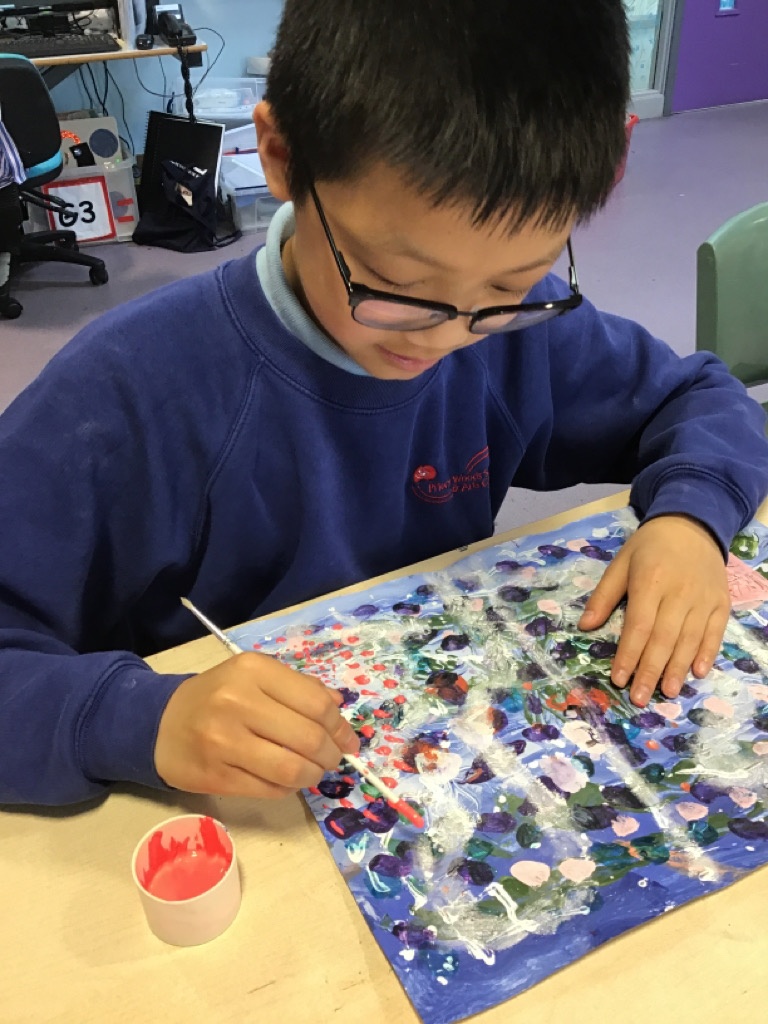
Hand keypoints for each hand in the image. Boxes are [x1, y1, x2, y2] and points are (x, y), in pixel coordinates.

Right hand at [154, 652, 359, 797]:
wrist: (160, 724)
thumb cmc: (216, 696)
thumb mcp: (253, 677)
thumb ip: (297, 688)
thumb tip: (338, 708)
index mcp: (252, 670)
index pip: (315, 703)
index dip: (340, 726)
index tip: (348, 740)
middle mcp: (237, 702)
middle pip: (308, 738)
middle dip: (331, 755)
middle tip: (334, 759)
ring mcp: (224, 741)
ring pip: (292, 769)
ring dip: (313, 775)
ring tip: (314, 772)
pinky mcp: (216, 775)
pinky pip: (270, 789)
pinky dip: (288, 787)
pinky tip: (286, 779)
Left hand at [578, 515, 729, 706]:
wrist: (691, 523)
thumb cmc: (649, 547)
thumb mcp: (621, 563)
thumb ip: (604, 595)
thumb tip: (586, 626)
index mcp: (650, 581)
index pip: (639, 626)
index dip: (628, 654)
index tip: (619, 679)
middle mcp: (679, 593)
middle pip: (664, 638)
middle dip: (651, 670)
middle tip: (640, 698)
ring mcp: (703, 599)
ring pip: (690, 640)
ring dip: (678, 669)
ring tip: (667, 692)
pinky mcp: (720, 602)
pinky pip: (714, 632)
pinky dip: (707, 653)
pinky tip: (697, 672)